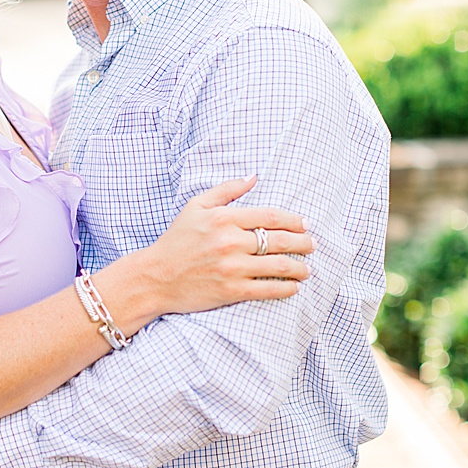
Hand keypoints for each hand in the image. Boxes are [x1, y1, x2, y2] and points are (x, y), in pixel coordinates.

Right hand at [135, 176, 313, 315]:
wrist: (154, 277)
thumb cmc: (176, 241)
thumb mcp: (194, 207)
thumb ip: (226, 190)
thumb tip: (254, 176)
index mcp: (222, 219)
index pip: (271, 216)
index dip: (294, 220)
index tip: (305, 224)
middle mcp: (229, 242)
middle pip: (281, 240)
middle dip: (304, 243)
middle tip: (312, 245)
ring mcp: (231, 267)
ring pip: (280, 266)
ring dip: (300, 267)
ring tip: (306, 268)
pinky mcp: (231, 290)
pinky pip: (269, 289)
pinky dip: (288, 288)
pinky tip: (294, 287)